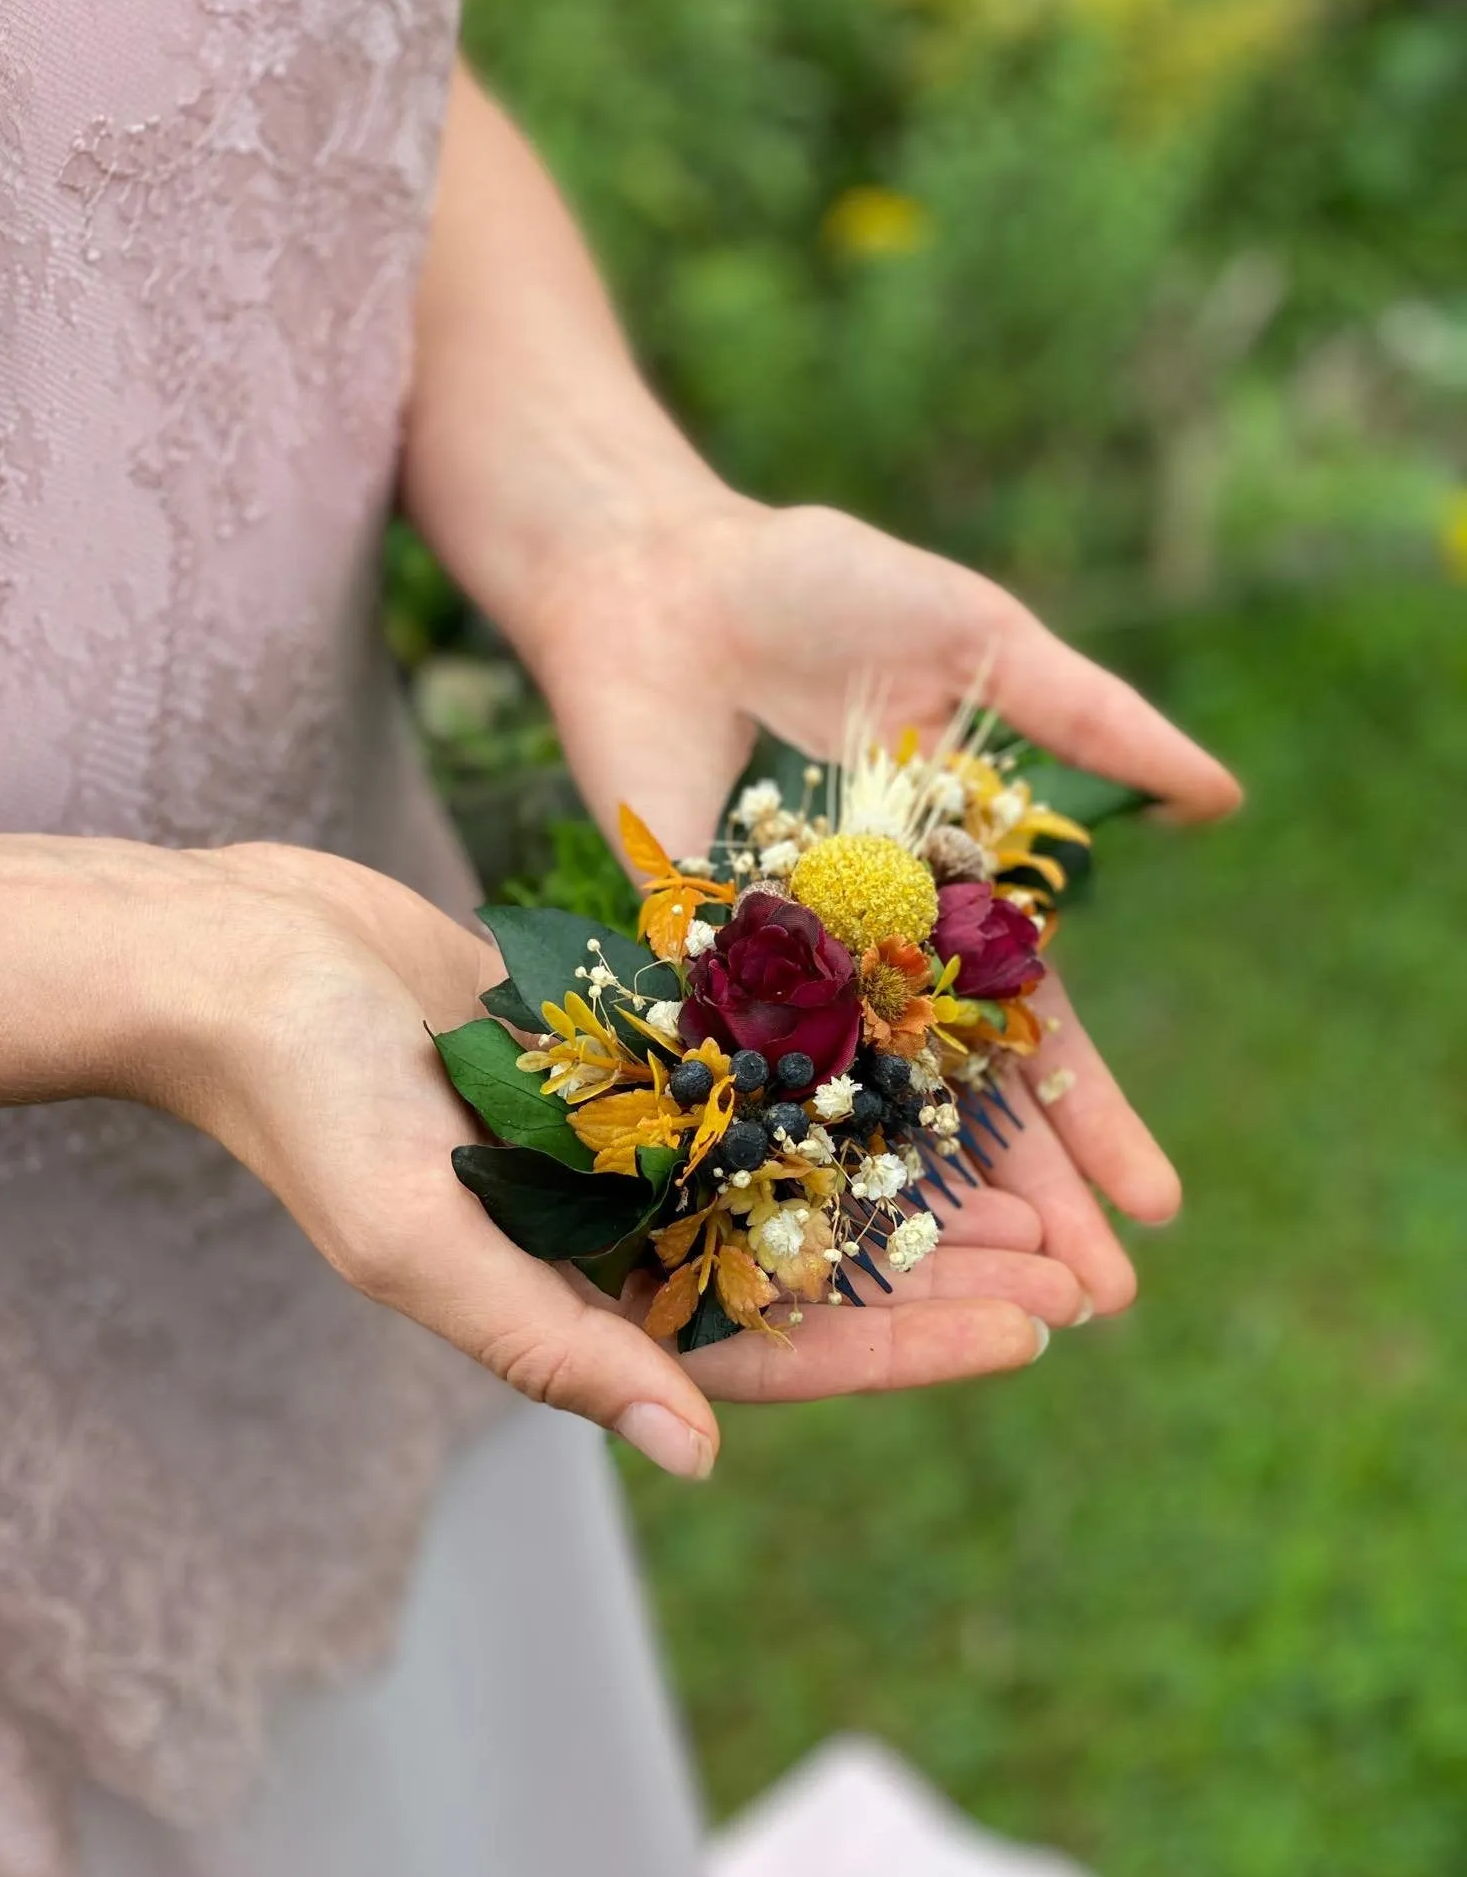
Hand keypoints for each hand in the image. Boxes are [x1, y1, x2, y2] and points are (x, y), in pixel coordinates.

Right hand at [155, 843, 1084, 1475]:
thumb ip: (549, 1345)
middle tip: (1082, 1263)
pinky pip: (758, 1065)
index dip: (906, 1346)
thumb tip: (697, 1456)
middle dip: (942, 1266)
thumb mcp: (416, 1239)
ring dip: (911, 1173)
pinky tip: (937, 1051)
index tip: (1032, 1331)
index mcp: (577, 1301)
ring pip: (803, 1167)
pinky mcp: (623, 1043)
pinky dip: (845, 1067)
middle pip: (813, 1263)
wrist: (245, 963)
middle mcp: (613, 1227)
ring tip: (1039, 1172)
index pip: (771, 1350)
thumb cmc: (306, 1108)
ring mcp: (623, 1133)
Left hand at [519, 497, 1241, 1314]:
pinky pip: (740, 1068)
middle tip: (1086, 1303)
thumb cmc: (820, 587)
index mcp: (953, 891)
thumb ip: (1087, 719)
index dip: (1095, 1117)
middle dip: (1024, 1194)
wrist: (658, 572)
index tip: (1153, 1208)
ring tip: (975, 1304)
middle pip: (958, 1096)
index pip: (1039, 1028)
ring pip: (861, 1107)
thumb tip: (1220, 795)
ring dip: (918, 1202)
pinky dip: (780, 1145)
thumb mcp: (974, 641)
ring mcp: (783, 969)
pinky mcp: (686, 961)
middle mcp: (874, 951)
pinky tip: (821, 1234)